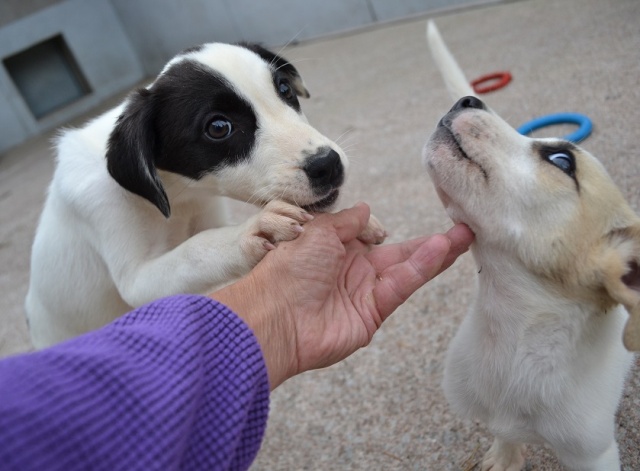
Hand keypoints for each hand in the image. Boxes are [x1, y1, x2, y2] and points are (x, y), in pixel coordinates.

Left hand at [213, 203, 473, 388]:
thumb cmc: (289, 269)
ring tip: (464, 236)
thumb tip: (364, 208)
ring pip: (406, 270)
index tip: (398, 221)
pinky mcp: (373, 315)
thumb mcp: (318, 232)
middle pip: (398, 255)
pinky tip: (441, 250)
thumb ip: (347, 221)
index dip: (389, 230)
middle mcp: (353, 272)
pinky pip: (400, 286)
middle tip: (461, 228)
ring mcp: (364, 294)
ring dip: (435, 254)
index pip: (371, 237)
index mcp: (335, 250)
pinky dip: (421, 269)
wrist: (274, 316)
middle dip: (429, 243)